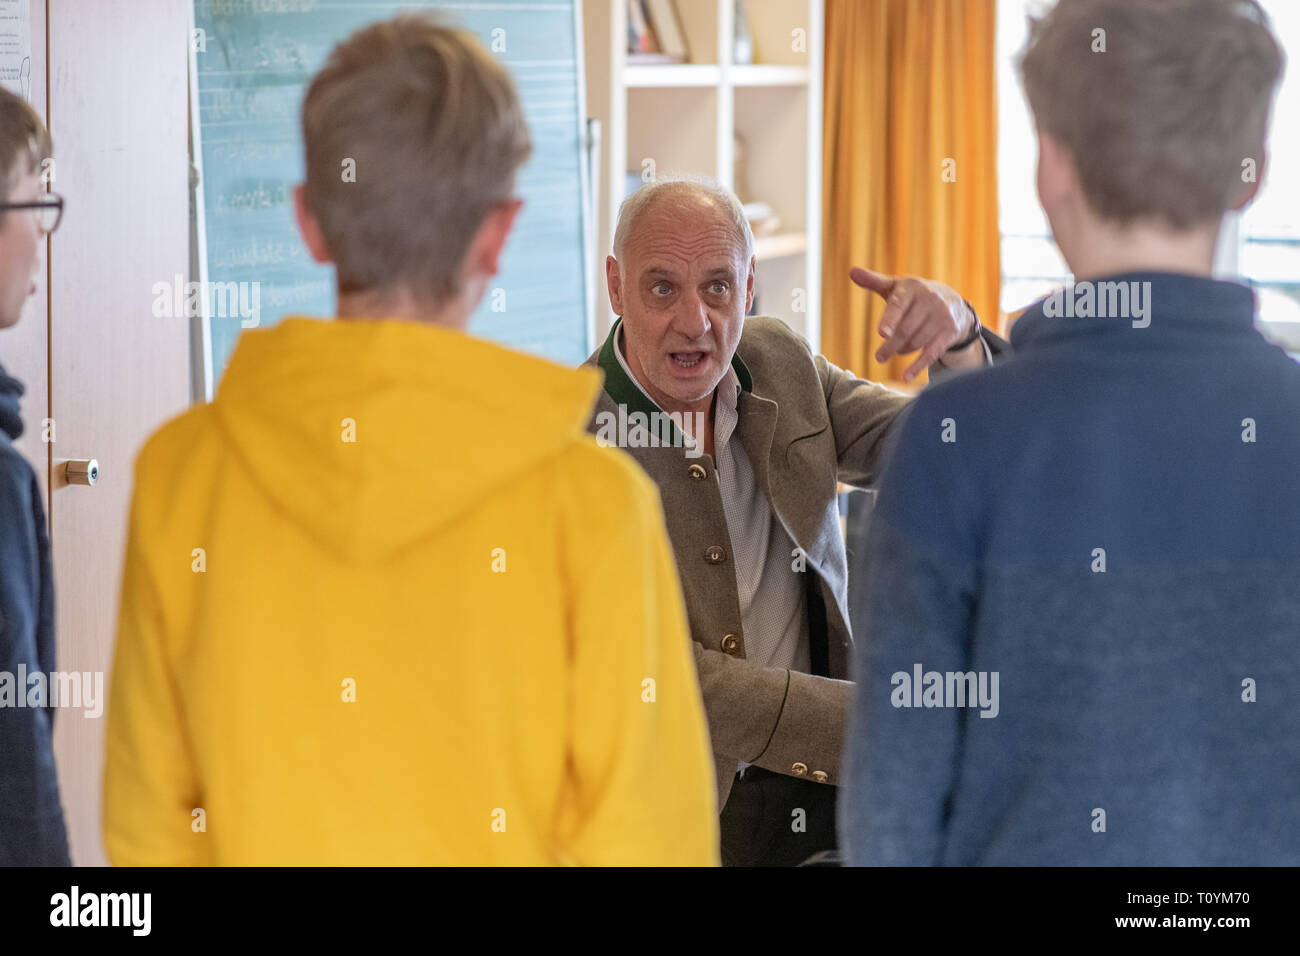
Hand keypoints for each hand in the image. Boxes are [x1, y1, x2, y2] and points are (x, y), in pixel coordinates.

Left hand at [850, 267, 975, 382]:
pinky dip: (918, 366)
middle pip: (905, 330)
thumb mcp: (896, 287)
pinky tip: (906, 376)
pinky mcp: (950, 331)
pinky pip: (932, 352)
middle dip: (890, 346)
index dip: (890, 319)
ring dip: (902, 350)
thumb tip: (852, 271)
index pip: (898, 304)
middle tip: (878, 357)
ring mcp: (942, 316)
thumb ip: (874, 282)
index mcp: (912, 288)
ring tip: (896, 351)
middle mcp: (930, 300)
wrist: (953, 302)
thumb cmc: (914, 295)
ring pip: (916, 342)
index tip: (882, 333)